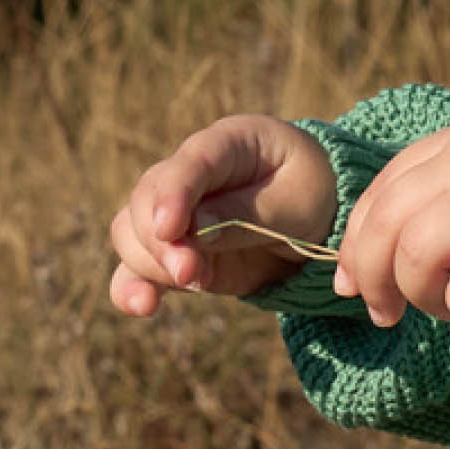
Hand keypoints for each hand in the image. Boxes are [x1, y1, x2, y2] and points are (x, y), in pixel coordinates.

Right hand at [108, 115, 338, 316]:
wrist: (317, 217)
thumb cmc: (310, 193)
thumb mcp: (297, 201)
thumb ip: (246, 214)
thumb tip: (193, 230)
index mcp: (230, 143)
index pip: (192, 161)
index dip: (175, 193)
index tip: (170, 228)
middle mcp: (190, 171)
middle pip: (147, 198)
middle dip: (162, 240)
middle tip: (190, 272)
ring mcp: (175, 211)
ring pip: (132, 231)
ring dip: (151, 264)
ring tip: (193, 283)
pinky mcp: (172, 250)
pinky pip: (135, 265)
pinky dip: (132, 286)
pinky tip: (141, 306)